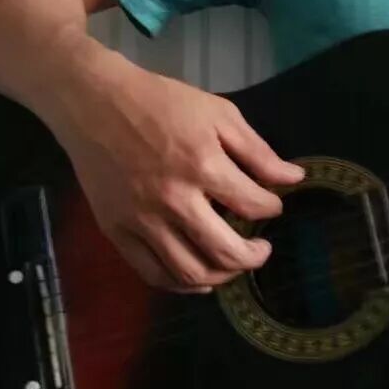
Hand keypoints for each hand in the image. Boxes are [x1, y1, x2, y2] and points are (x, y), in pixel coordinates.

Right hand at [51, 53, 305, 294]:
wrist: (95, 103)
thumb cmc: (162, 103)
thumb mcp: (219, 114)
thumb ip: (258, 151)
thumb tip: (294, 179)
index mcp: (203, 165)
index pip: (253, 205)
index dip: (272, 208)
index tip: (273, 205)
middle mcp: (174, 200)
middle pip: (225, 252)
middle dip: (254, 256)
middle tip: (262, 250)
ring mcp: (142, 220)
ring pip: (190, 273)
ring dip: (222, 276)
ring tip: (234, 265)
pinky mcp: (117, 231)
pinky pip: (153, 274)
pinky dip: (181, 286)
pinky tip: (200, 280)